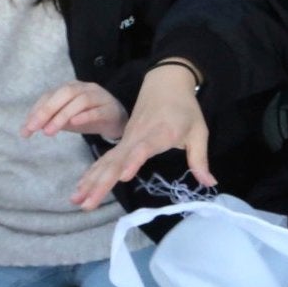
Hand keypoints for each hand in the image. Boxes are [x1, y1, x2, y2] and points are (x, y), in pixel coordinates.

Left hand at [24, 78, 127, 141]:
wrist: (116, 120)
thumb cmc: (87, 116)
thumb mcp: (65, 119)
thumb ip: (48, 120)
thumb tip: (26, 129)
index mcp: (71, 88)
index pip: (50, 95)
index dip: (37, 110)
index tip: (27, 129)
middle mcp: (85, 88)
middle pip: (65, 93)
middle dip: (47, 110)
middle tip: (34, 128)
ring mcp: (99, 97)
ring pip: (80, 101)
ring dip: (62, 116)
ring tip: (49, 132)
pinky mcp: (109, 109)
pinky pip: (96, 110)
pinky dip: (84, 116)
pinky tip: (74, 124)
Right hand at [72, 61, 210, 204]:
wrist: (165, 83)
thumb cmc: (184, 109)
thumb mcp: (199, 131)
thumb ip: (200, 159)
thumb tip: (209, 183)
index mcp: (160, 132)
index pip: (144, 147)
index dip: (134, 161)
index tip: (124, 175)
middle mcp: (138, 136)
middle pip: (118, 159)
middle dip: (102, 182)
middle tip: (88, 203)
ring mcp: (127, 138)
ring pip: (107, 161)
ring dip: (91, 181)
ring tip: (77, 200)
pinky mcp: (122, 141)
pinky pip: (105, 158)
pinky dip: (92, 172)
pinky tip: (80, 188)